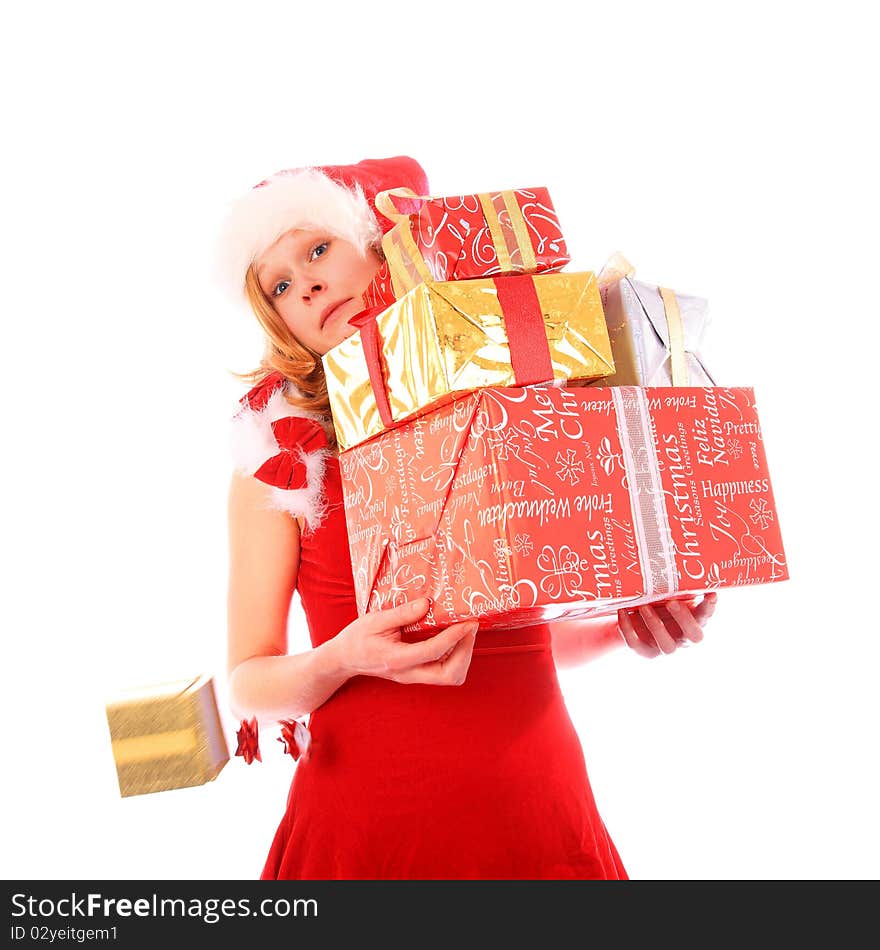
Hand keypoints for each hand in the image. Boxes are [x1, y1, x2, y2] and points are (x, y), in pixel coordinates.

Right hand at [335, 597, 477, 685]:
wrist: (344, 660)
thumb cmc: (356, 638)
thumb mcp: (375, 620)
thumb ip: (402, 614)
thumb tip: (427, 604)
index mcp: (398, 659)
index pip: (435, 651)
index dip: (455, 636)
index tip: (468, 621)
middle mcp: (409, 673)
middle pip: (450, 675)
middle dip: (466, 652)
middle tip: (470, 628)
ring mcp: (414, 676)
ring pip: (450, 676)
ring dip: (464, 655)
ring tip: (465, 631)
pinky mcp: (417, 673)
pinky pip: (444, 671)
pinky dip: (456, 656)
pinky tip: (454, 637)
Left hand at [617, 592, 716, 658]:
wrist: (637, 619)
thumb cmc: (659, 600)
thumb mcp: (668, 592)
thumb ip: (673, 583)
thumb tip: (671, 554)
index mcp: (694, 620)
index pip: (706, 616)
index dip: (709, 607)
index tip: (710, 593)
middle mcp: (684, 636)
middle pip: (695, 636)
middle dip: (684, 619)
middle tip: (672, 602)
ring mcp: (666, 646)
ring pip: (668, 646)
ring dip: (656, 626)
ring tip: (644, 607)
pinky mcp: (647, 651)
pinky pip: (637, 645)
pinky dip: (628, 629)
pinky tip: (623, 611)